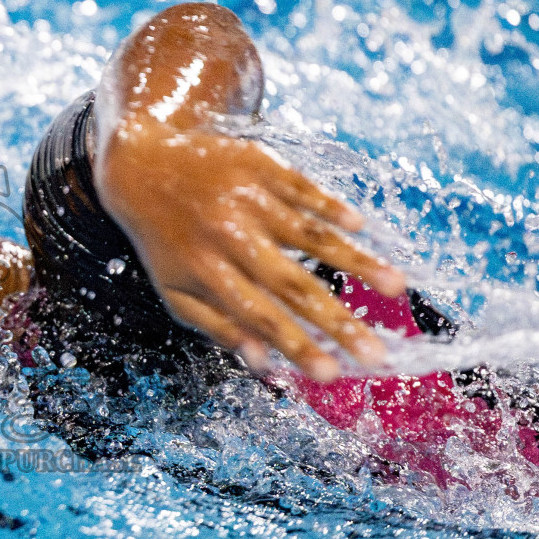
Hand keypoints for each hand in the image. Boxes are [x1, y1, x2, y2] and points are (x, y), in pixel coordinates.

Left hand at [95, 115, 405, 380]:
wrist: (141, 163)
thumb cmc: (163, 239)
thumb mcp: (174, 289)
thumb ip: (217, 326)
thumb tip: (262, 365)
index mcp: (207, 271)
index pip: (260, 317)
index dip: (296, 346)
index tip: (333, 375)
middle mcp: (231, 236)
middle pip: (294, 285)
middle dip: (338, 323)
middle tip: (378, 354)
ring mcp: (249, 198)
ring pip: (311, 235)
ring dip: (357, 262)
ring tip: (397, 287)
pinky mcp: (261, 164)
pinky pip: (305, 190)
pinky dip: (333, 208)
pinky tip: (362, 228)